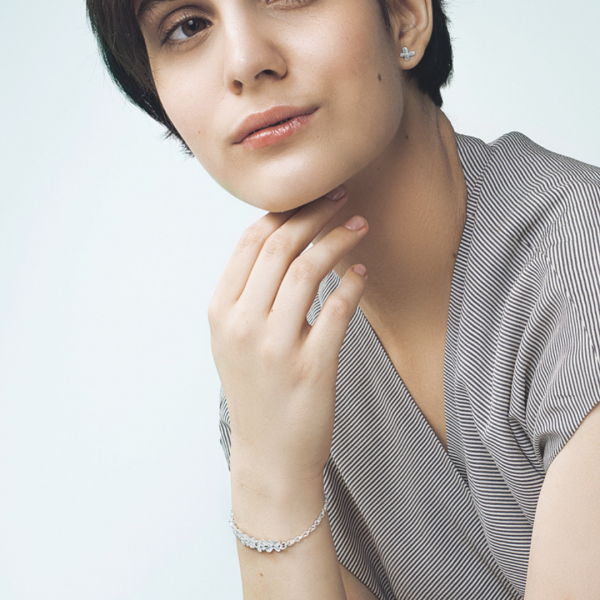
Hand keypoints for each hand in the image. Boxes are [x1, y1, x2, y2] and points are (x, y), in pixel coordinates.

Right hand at [208, 186, 368, 487]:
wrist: (269, 454)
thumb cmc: (255, 390)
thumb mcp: (232, 339)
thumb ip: (247, 292)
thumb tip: (280, 237)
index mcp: (220, 311)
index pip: (251, 241)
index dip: (286, 210)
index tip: (313, 195)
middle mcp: (242, 325)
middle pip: (281, 246)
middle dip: (316, 213)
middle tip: (342, 199)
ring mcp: (275, 346)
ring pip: (309, 269)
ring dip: (338, 238)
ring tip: (360, 225)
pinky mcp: (311, 367)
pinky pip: (338, 308)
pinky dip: (353, 282)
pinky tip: (362, 270)